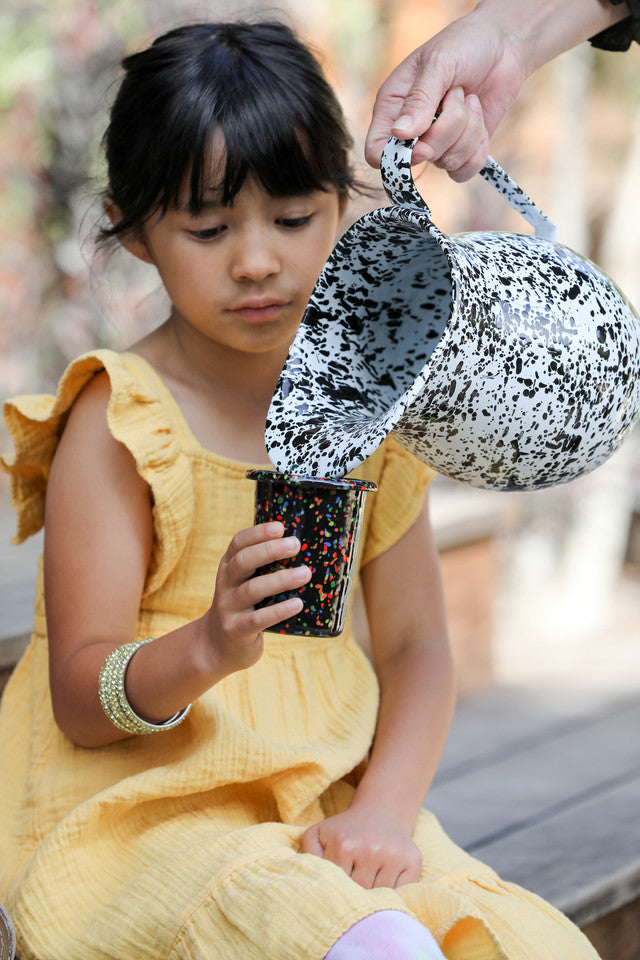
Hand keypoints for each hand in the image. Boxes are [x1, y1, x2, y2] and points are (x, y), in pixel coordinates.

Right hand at [203, 521, 310, 673]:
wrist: (216, 646)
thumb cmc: (242, 607)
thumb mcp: (244, 583)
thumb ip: (262, 568)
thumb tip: (303, 548)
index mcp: (228, 568)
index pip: (238, 543)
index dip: (258, 533)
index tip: (280, 527)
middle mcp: (225, 584)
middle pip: (243, 561)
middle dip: (270, 550)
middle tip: (295, 545)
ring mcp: (229, 608)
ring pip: (253, 589)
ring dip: (281, 580)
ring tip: (305, 573)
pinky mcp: (237, 630)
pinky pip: (258, 619)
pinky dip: (279, 611)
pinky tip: (297, 604)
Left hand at [301, 809, 422, 888]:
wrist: (380, 812)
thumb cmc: (346, 830)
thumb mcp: (319, 834)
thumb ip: (307, 856)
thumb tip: (307, 879)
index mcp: (344, 845)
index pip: (338, 887)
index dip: (337, 892)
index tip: (336, 893)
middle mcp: (371, 849)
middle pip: (360, 895)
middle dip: (355, 897)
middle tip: (353, 894)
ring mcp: (394, 855)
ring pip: (381, 898)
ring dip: (375, 898)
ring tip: (369, 887)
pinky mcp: (413, 860)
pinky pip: (403, 894)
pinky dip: (396, 897)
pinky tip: (387, 887)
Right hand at [364, 10, 526, 179]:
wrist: (503, 43)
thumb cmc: (464, 44)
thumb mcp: (438, 62)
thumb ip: (420, 98)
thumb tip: (400, 134)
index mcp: (393, 107)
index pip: (376, 151)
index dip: (395, 158)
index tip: (421, 145)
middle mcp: (412, 131)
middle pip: (419, 158)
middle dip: (446, 129)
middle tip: (456, 93)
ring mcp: (437, 143)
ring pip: (446, 162)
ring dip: (468, 130)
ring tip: (470, 98)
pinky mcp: (462, 150)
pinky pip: (465, 171)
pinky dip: (478, 148)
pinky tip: (480, 119)